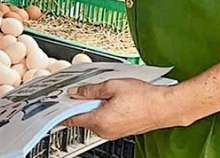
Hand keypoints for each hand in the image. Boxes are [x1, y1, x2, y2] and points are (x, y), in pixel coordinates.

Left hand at [63, 80, 187, 139]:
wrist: (164, 107)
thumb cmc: (143, 97)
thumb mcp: (112, 86)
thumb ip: (90, 90)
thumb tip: (75, 92)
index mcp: (99, 120)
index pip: (72, 119)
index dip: (61, 109)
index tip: (54, 103)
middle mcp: (104, 131)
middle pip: (82, 117)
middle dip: (79, 103)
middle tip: (80, 89)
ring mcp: (112, 133)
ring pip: (93, 118)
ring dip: (92, 106)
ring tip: (102, 92)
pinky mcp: (120, 131)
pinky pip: (104, 121)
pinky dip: (102, 110)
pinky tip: (110, 100)